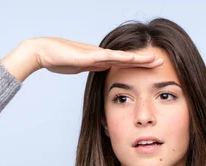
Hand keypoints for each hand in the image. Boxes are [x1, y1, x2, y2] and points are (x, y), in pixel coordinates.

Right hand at [29, 37, 163, 73]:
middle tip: (161, 61)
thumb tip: (99, 72)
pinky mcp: (91, 55)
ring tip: (155, 59)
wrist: (43, 52)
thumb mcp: (78, 67)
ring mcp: (97, 54)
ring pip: (124, 56)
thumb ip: (89, 68)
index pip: (122, 63)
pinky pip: (111, 56)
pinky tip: (136, 57)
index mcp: (99, 60)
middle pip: (127, 58)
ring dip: (140, 58)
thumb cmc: (57, 60)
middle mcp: (101, 55)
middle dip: (144, 61)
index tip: (150, 68)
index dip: (137, 65)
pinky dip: (124, 57)